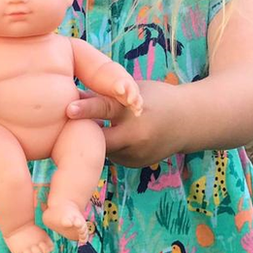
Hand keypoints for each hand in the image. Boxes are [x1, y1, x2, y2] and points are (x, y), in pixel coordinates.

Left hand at [66, 80, 184, 167]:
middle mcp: (136, 136)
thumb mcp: (133, 89)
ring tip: (81, 128)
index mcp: (134, 111)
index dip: (86, 109)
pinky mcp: (134, 164)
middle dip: (82, 132)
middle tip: (62, 125)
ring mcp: (135, 154)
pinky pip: (111, 155)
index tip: (68, 109)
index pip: (107, 109)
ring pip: (102, 148)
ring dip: (91, 139)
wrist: (189, 122)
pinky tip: (103, 138)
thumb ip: (103, 94)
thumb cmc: (156, 98)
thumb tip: (69, 92)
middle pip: (100, 138)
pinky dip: (105, 146)